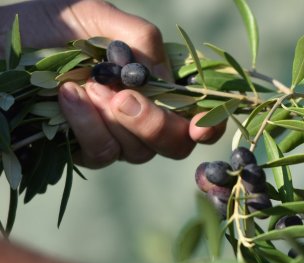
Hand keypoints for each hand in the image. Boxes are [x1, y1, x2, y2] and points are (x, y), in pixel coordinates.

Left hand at [1, 0, 222, 166]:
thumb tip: (162, 70)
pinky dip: (87, 125)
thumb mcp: (92, 14)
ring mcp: (113, 136)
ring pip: (139, 151)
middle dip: (156, 125)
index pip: (195, 113)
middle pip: (174, 143)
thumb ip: (136, 35)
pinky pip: (102, 153)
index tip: (197, 124)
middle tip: (125, 98)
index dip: (206, 124)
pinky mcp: (83, 150)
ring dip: (115, 121)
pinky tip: (67, 96)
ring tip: (84, 84)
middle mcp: (141, 114)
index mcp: (154, 81)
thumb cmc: (43, 24)